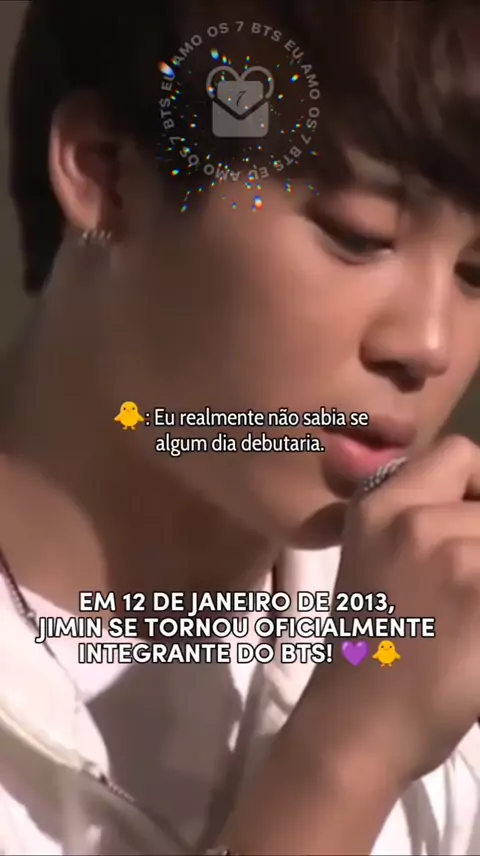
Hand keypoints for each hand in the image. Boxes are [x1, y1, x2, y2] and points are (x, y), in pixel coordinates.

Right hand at [308, 435, 479, 784]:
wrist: (357, 725)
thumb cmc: (367, 650)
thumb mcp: (371, 559)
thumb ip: (412, 515)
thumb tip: (452, 495)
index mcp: (380, 504)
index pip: (461, 453)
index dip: (479, 487)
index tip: (472, 531)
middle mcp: (414, 518)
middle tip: (468, 583)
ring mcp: (453, 554)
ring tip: (470, 609)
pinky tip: (477, 632)